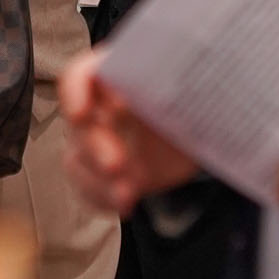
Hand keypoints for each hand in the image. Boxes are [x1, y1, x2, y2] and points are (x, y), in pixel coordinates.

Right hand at [60, 50, 198, 213]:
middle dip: (95, 147)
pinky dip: (106, 199)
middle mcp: (99, 106)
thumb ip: (174, 83)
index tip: (82, 114)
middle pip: (81, 125)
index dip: (75, 93)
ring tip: (127, 195)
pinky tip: (125, 205)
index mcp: (116, 73)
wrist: (203, 130)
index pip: (80, 76)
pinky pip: (92, 188)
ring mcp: (98, 141)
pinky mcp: (103, 173)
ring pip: (80, 161)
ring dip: (100, 182)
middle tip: (116, 165)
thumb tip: (165, 83)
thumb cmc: (193, 98)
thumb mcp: (189, 87)